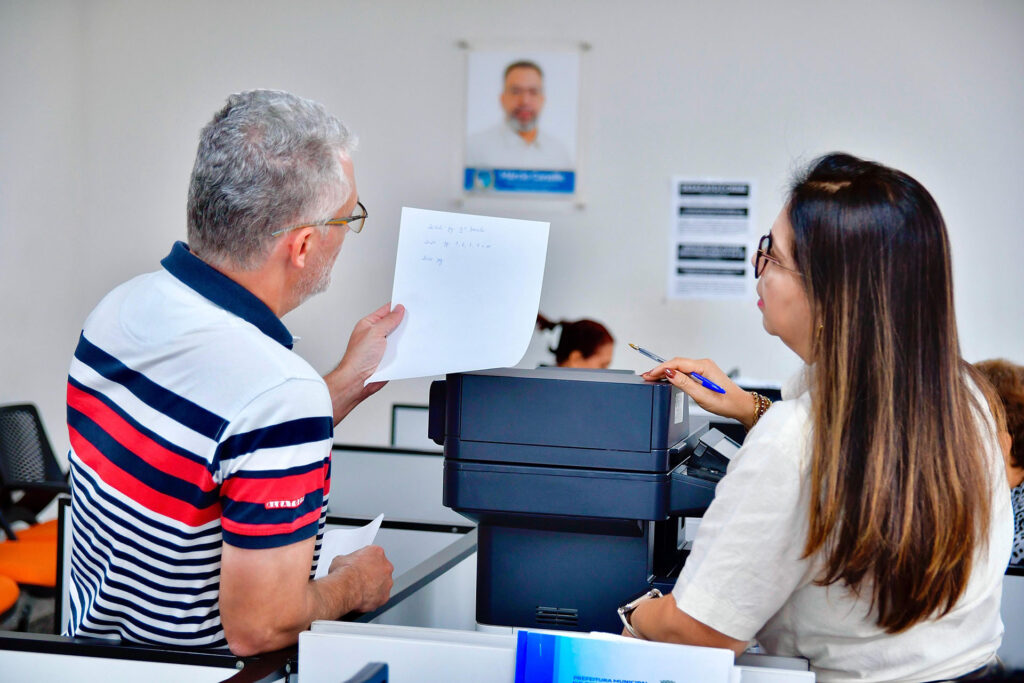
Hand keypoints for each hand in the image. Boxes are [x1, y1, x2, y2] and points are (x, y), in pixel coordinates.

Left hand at [325, 303, 404, 423]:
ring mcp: (382, 346)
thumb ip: (388, 321)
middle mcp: (375, 334)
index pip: (385, 311)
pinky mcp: (388, 357)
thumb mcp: (375, 333)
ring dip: (404, 337)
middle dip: (403, 323)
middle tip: (414, 320)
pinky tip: (408, 347)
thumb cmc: (357, 358)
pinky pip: (400, 350)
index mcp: (369, 324)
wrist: (357, 381)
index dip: (397, 307)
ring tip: (411, 334)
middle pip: (394, 324)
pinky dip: (405, 349)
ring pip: (398, 337)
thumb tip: (398, 310)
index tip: (409, 305)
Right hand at [328, 544, 393, 612]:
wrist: (346, 588)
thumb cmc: (344, 573)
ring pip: (382, 584)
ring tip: (360, 590)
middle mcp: (386, 566)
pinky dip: (373, 599)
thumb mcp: (340, 559)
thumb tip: (343, 564)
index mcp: (377, 552)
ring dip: (374, 587)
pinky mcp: (385, 596)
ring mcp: (387, 582)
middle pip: (381, 569)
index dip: (365, 562)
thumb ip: (347, 560)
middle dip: (372, 574)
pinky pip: (380, 598)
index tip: (359, 566)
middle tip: (360, 579)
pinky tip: (362, 598)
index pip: (374, 555)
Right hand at [642, 357, 755, 428]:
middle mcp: (704, 364)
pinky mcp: (703, 373)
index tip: (650, 374)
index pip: (677, 363)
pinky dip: (674, 373)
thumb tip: (670, 373)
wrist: (739, 405)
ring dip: (666, 371)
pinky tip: (667, 377)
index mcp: (704, 367)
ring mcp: (703, 368)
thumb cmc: (726, 402)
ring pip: (680, 366)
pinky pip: (685, 370)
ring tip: (653, 377)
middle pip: (677, 363)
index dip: (661, 368)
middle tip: (646, 376)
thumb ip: (684, 383)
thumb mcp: (702, 396)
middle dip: (660, 369)